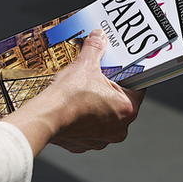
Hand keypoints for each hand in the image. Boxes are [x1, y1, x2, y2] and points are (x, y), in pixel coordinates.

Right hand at [3, 29, 144, 154]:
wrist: (44, 118)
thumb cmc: (68, 96)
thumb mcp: (85, 64)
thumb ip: (95, 48)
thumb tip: (98, 37)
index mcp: (127, 108)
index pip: (138, 88)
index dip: (129, 76)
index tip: (121, 69)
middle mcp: (119, 128)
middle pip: (121, 103)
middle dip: (110, 90)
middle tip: (100, 77)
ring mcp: (102, 138)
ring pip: (105, 117)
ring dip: (97, 106)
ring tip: (84, 92)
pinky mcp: (85, 144)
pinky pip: (89, 129)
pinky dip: (83, 119)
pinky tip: (74, 107)